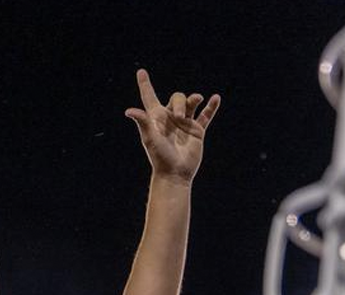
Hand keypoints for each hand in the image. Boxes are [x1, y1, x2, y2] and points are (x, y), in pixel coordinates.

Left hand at [125, 69, 220, 184]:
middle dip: (179, 102)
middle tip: (179, 116)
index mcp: (156, 118)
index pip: (149, 96)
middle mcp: (170, 118)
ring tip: (198, 99)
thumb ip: (143, 122)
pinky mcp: (197, 130)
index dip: (145, 84)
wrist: (176, 172)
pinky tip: (216, 98)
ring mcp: (184, 123)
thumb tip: (129, 111)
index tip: (141, 72)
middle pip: (176, 97)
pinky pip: (205, 116)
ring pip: (191, 103)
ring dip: (194, 99)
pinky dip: (211, 107)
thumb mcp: (150, 138)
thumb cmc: (159, 156)